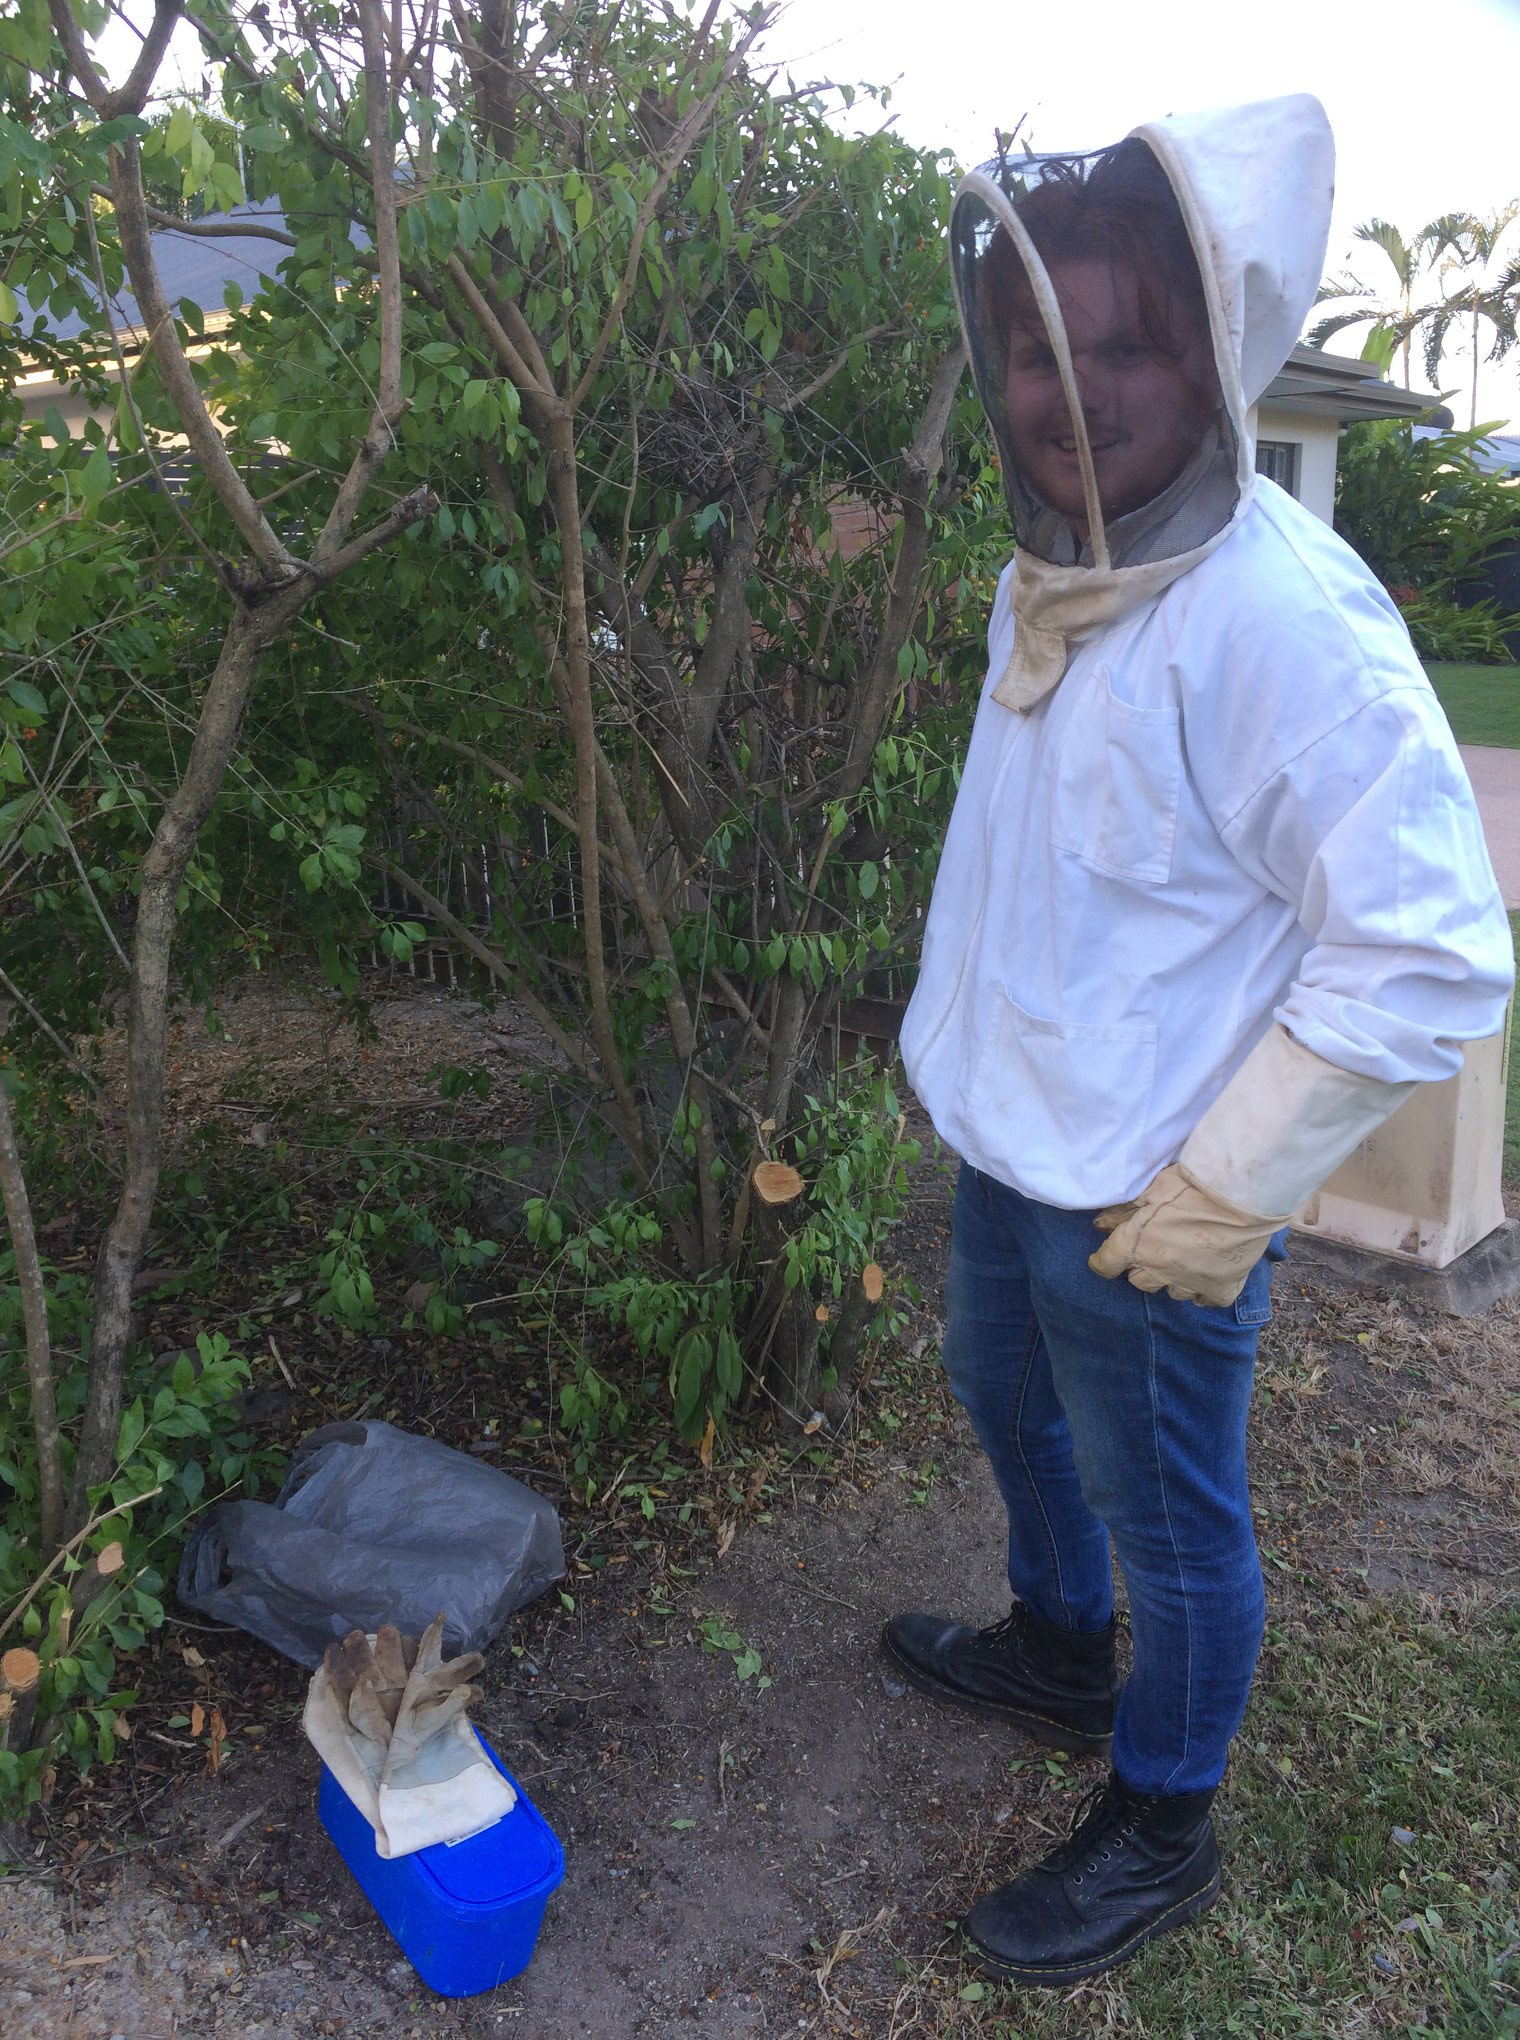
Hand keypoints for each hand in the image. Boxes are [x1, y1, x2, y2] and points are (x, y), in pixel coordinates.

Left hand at [1088, 1162, 1278, 1306]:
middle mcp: (1159, 1271)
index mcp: (1136, 1246)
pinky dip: (1202, 1290)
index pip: (1106, 1264)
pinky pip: (1203, 1300)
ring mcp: (1190, 1283)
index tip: (1104, 1258)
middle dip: (1141, 1267)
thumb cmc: (1191, 1185)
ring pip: (1171, 1292)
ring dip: (1171, 1278)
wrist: (1241, 1194)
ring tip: (1183, 1260)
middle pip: (1139, 1281)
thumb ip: (1124, 1212)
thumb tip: (1100, 1225)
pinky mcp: (1219, 1289)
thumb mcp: (1151, 1190)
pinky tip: (1205, 1276)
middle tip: (1154, 1250)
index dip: (1102, 1262)